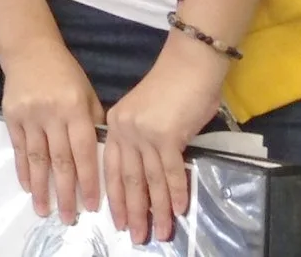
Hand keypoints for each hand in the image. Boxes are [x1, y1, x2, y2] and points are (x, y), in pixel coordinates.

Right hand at [0, 38, 103, 223]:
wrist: (29, 49)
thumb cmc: (66, 73)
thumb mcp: (87, 92)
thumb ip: (94, 123)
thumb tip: (100, 159)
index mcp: (75, 108)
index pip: (84, 151)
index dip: (88, 180)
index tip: (92, 206)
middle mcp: (52, 113)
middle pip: (60, 160)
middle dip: (66, 192)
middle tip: (69, 219)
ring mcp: (29, 115)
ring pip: (37, 158)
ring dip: (41, 188)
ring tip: (44, 211)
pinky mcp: (11, 116)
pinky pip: (19, 148)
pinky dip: (23, 170)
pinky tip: (27, 187)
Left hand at [102, 36, 226, 241]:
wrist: (189, 65)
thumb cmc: (172, 87)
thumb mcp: (145, 114)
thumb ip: (140, 140)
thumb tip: (149, 174)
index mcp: (115, 125)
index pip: (110, 168)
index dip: (115, 198)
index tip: (117, 220)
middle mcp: (125, 130)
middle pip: (127, 180)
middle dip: (133, 212)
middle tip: (136, 236)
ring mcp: (144, 133)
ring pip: (149, 180)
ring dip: (156, 210)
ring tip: (159, 232)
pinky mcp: (167, 135)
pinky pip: (170, 172)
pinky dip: (175, 192)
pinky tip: (179, 210)